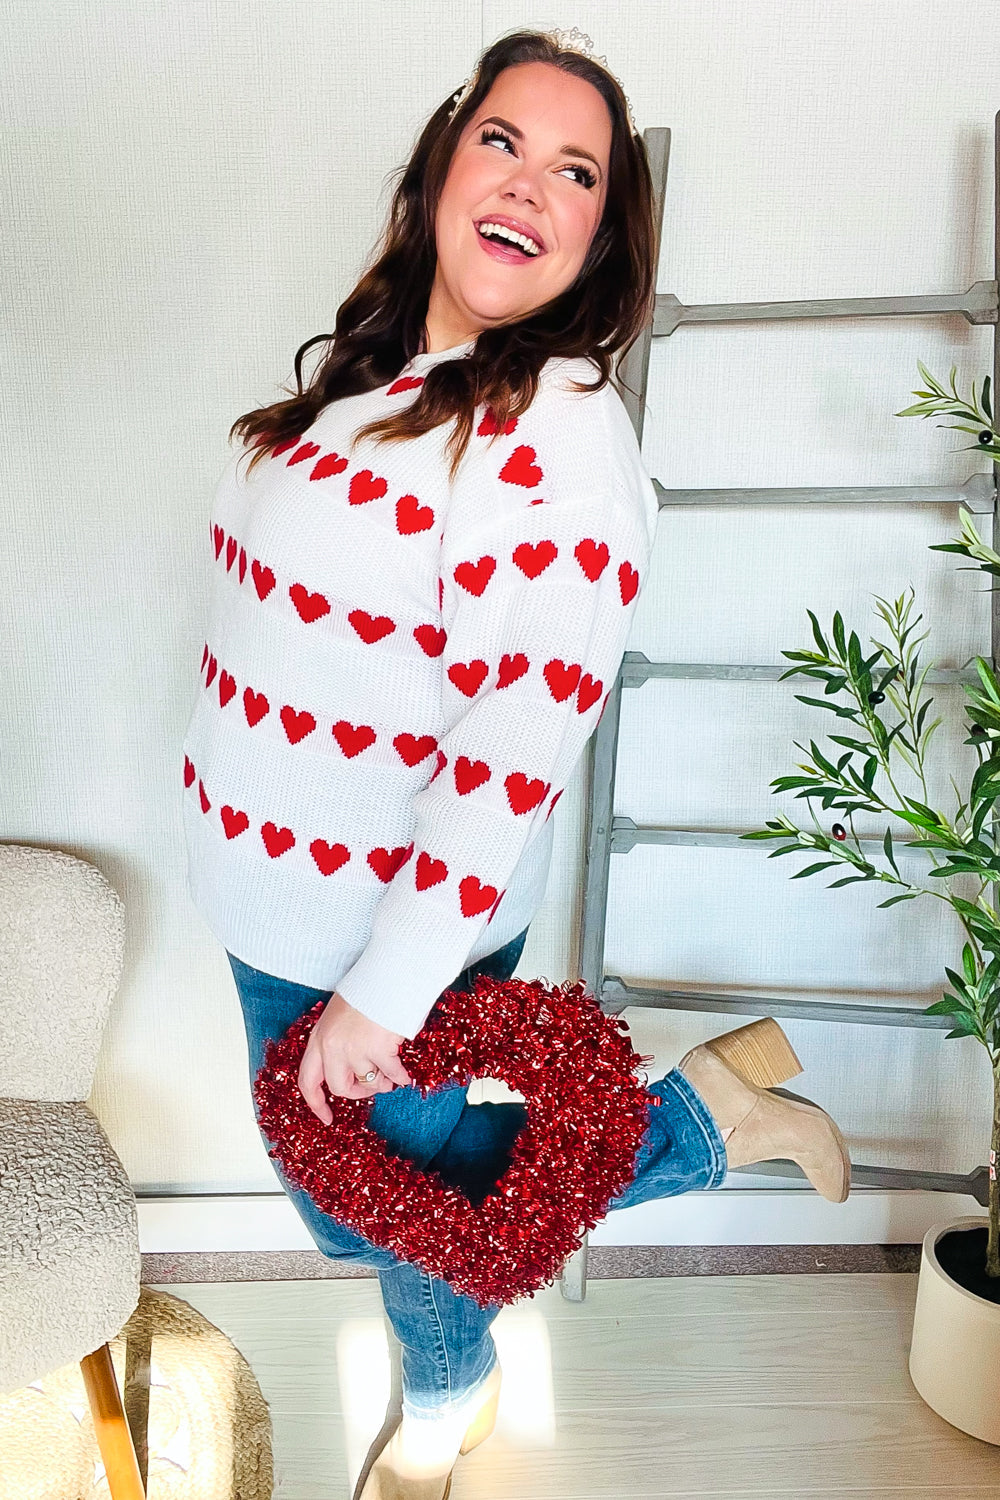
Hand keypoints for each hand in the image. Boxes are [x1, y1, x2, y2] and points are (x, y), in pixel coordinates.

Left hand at [297, 990, 411, 1120]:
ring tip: (391, 1076)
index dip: (316, 1103)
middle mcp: (331, 1047)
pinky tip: (404, 1075)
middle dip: (357, 1093)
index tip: (326, 1117)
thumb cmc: (366, 991)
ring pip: (368, 1081)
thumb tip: (350, 1070)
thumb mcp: (338, 1016)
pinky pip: (390, 1073)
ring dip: (382, 1082)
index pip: (308, 1080)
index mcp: (319, 1038)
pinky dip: (400, 1076)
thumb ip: (336, 1041)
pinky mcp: (377, 1050)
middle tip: (371, 1088)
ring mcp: (354, 1050)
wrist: (386, 975)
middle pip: (339, 1087)